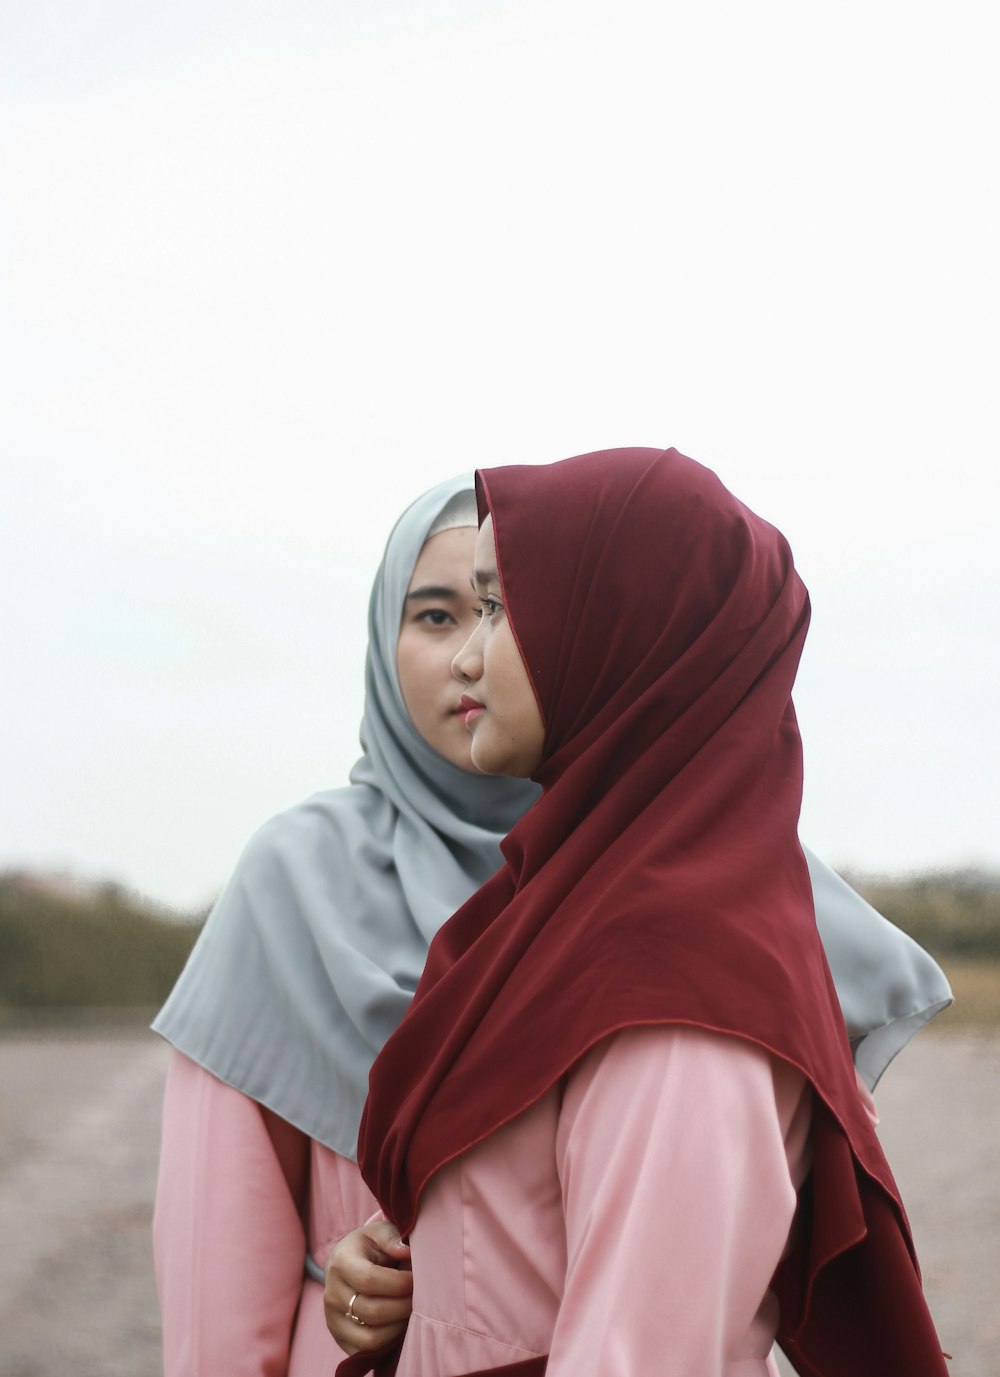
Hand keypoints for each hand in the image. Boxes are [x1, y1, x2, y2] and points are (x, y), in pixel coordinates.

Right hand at [324, 1220, 412, 1354]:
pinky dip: (387, 1341)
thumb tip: (406, 1251)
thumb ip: (393, 1237)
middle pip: (373, 1312)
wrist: (347, 1263)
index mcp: (340, 1262)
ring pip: (370, 1338)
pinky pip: (366, 1351)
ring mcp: (333, 1319)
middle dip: (403, 1306)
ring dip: (398, 1326)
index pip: (369, 1280)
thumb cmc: (370, 1247)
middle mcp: (331, 1293)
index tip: (416, 1278)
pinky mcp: (339, 1338)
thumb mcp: (380, 1232)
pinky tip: (397, 1323)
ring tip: (409, 1310)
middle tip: (419, 1296)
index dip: (399, 1282)